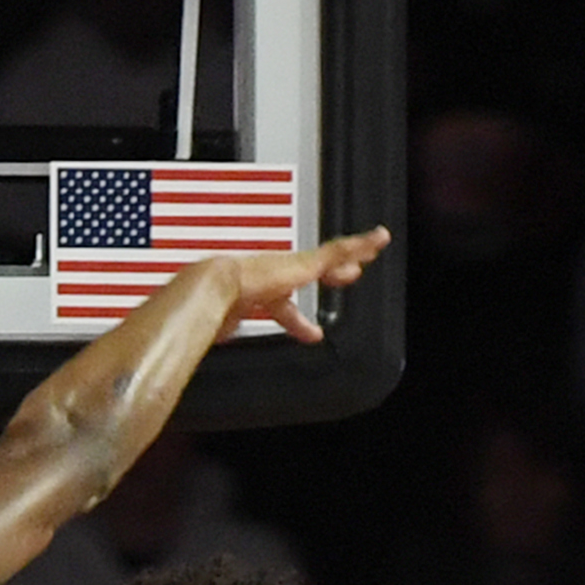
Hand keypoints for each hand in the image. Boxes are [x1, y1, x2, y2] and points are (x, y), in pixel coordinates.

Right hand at [208, 226, 390, 342]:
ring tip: (373, 247)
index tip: (312, 331)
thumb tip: (206, 345)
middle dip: (331, 272)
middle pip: (310, 269)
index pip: (281, 303)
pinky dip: (362, 244)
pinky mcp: (306, 263)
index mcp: (252, 288)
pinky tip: (378, 239)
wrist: (208, 287)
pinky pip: (340, 250)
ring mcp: (289, 265)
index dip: (298, 319)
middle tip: (348, 273)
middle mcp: (272, 271)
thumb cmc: (205, 307)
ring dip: (353, 253)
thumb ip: (218, 333)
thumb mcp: (219, 328)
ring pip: (330, 256)